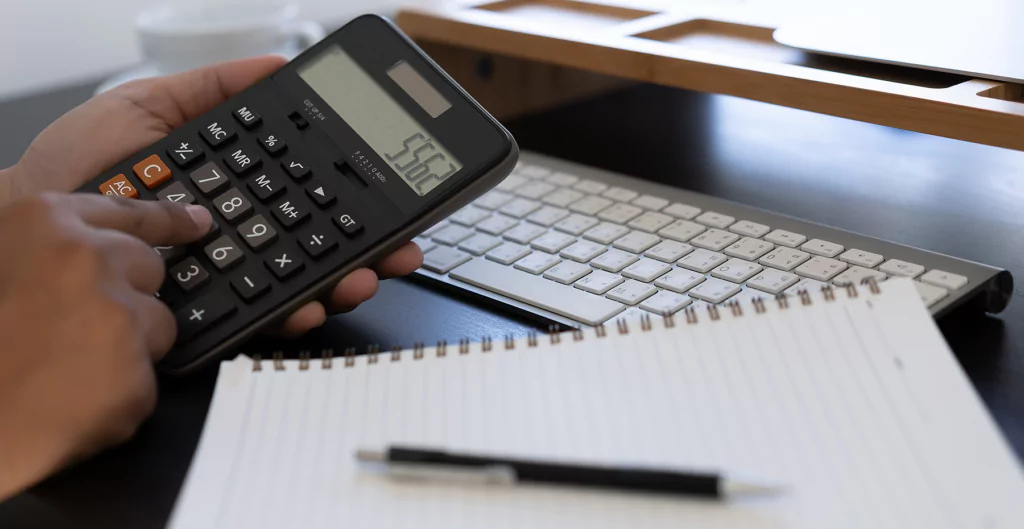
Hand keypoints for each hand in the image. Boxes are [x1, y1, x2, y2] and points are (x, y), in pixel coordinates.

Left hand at [0, 56, 421, 334]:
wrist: (33, 216)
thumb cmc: (82, 166)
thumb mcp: (151, 107)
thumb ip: (215, 87)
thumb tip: (278, 64)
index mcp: (241, 188)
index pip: (311, 196)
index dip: (356, 201)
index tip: (395, 197)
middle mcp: (243, 236)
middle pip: (321, 246)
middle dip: (371, 251)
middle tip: (400, 251)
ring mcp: (227, 276)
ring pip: (302, 286)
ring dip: (344, 285)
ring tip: (362, 277)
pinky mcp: (204, 312)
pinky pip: (258, 317)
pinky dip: (292, 315)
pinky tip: (309, 306)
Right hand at [0, 194, 211, 499]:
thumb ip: (47, 249)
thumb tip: (97, 247)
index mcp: (44, 224)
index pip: (129, 212)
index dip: (170, 218)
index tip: (199, 220)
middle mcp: (87, 260)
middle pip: (152, 267)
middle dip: (131, 296)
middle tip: (80, 328)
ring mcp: (117, 315)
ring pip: (158, 325)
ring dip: (131, 347)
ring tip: (68, 370)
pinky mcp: (134, 370)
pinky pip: (145, 378)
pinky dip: (121, 395)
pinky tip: (76, 401)